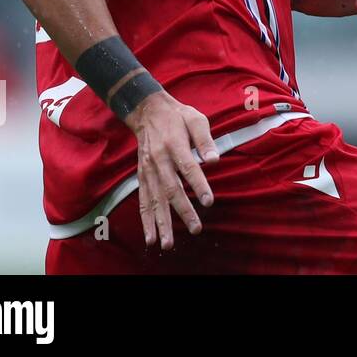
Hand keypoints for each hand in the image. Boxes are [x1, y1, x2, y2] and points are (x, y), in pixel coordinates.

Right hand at [125, 90, 218, 250]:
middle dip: (183, 211)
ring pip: (154, 200)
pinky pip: (143, 200)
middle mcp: (158, 160)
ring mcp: (148, 170)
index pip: (188, 167)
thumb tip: (215, 160)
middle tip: (195, 228)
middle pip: (171, 189)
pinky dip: (146, 219)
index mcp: (173, 144)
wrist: (148, 112)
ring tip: (167, 243)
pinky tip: (150, 236)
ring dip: (160, 223)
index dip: (198, 184)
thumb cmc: (178, 116)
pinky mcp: (142, 176)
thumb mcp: (196, 118)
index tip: (209, 201)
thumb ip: (205, 139)